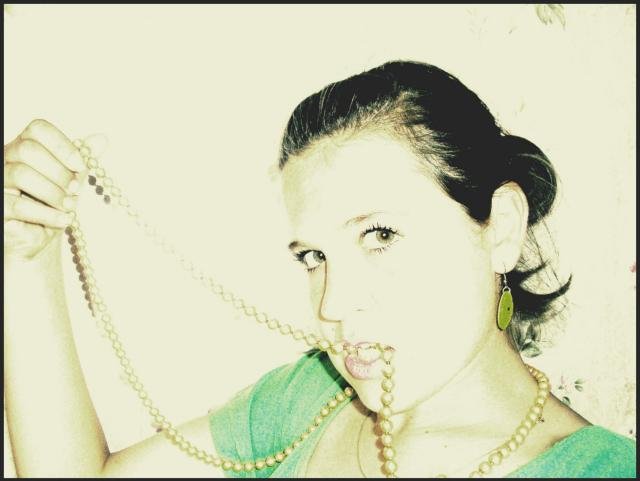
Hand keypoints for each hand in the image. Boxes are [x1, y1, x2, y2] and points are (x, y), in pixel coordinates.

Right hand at [4, 119, 86, 261]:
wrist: (40, 237)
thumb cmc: (55, 204)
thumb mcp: (73, 181)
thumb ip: (83, 160)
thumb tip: (102, 139)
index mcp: (25, 146)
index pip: (38, 129)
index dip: (63, 146)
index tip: (81, 167)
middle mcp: (6, 159)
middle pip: (28, 149)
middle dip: (59, 171)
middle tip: (75, 190)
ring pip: (21, 174)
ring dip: (53, 193)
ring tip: (70, 207)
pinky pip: (18, 205)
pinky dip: (47, 214)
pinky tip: (64, 220)